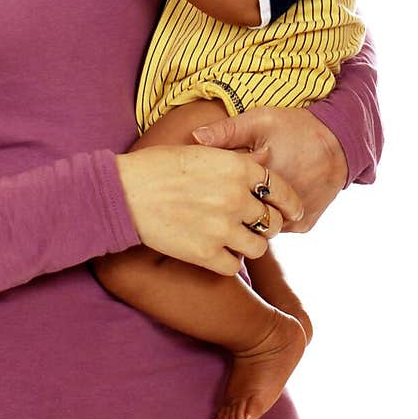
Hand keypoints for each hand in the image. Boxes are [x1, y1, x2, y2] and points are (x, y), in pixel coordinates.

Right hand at [115, 144, 302, 275]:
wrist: (125, 193)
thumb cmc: (159, 167)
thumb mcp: (201, 152)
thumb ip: (236, 159)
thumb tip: (266, 159)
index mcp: (237, 168)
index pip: (281, 189)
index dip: (290, 203)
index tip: (292, 212)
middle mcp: (235, 198)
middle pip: (273, 222)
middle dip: (267, 225)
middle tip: (254, 225)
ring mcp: (222, 228)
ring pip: (258, 247)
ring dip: (249, 244)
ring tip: (233, 239)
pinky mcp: (205, 254)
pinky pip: (234, 266)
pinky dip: (229, 261)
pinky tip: (216, 251)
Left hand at [192, 106, 347, 231]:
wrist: (340, 143)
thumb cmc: (296, 128)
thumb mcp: (260, 121)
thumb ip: (226, 131)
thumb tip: (194, 137)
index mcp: (264, 179)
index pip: (226, 196)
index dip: (214, 190)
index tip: (206, 186)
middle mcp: (280, 204)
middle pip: (242, 217)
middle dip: (231, 207)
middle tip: (220, 196)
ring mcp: (293, 219)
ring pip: (260, 227)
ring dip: (252, 215)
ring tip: (243, 198)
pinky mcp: (304, 224)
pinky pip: (278, 229)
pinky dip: (270, 218)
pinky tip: (265, 200)